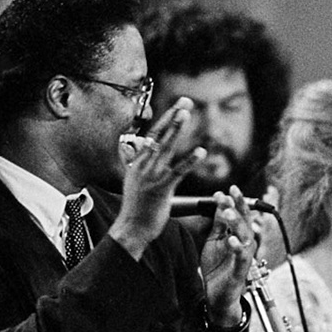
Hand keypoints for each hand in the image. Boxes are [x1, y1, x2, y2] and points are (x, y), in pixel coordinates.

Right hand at [110, 98, 206, 258]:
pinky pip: (177, 172)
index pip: (153, 136)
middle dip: (173, 117)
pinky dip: (189, 161)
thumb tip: (137, 152)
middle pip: (160, 136)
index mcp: (138, 164)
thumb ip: (137, 165)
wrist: (130, 229)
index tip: (177, 106)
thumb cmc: (135, 209)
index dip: (166, 120)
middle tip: (185, 101)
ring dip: (177, 130)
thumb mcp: (133, 182)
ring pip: (166, 148)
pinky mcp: (161, 189)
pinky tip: (200, 151)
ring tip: (186, 114)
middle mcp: (143, 166)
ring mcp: (151, 177)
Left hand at [199, 187, 259, 326]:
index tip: (227, 188)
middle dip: (239, 206)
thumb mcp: (214, 241)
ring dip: (237, 223)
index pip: (240, 214)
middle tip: (231, 193)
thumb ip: (218, 223)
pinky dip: (237, 247)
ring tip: (227, 212)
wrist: (216, 295)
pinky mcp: (240, 271)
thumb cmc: (218, 268)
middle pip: (245, 221)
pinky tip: (231, 239)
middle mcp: (245, 244)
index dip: (235, 201)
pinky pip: (241, 257)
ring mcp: (244, 257)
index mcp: (239, 236)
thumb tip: (220, 201)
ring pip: (245, 236)